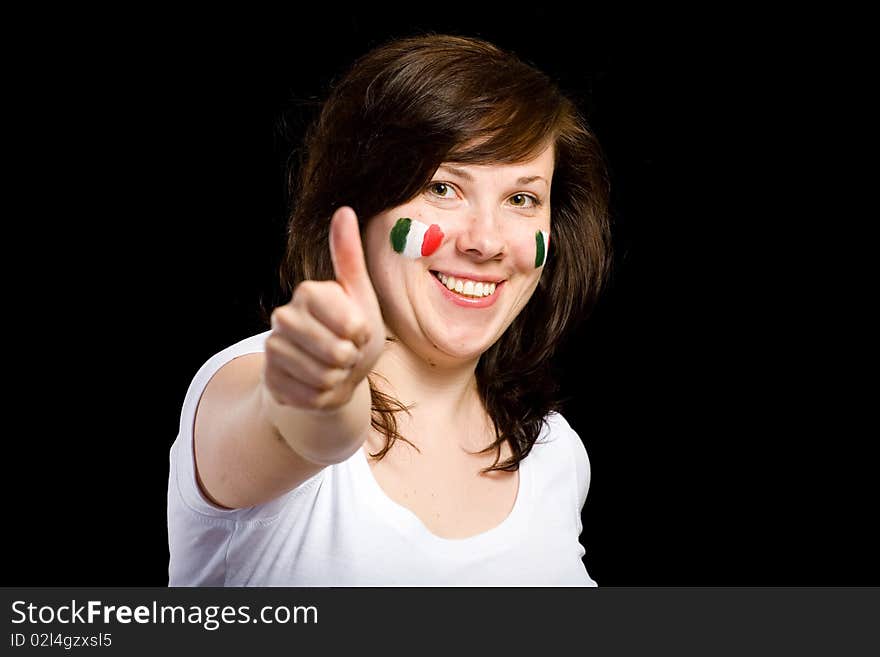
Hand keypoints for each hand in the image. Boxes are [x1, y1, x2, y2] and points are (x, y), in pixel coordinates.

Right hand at [263, 206, 384, 412]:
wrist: (333, 374)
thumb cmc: (353, 333)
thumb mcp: (360, 296)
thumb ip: (349, 256)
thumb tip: (342, 210)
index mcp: (308, 292)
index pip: (350, 320)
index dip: (361, 332)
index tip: (359, 330)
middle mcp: (283, 316)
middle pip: (336, 351)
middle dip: (351, 359)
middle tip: (346, 354)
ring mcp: (273, 349)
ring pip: (322, 376)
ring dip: (338, 379)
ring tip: (334, 369)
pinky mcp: (271, 380)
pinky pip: (309, 397)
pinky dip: (323, 397)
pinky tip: (319, 386)